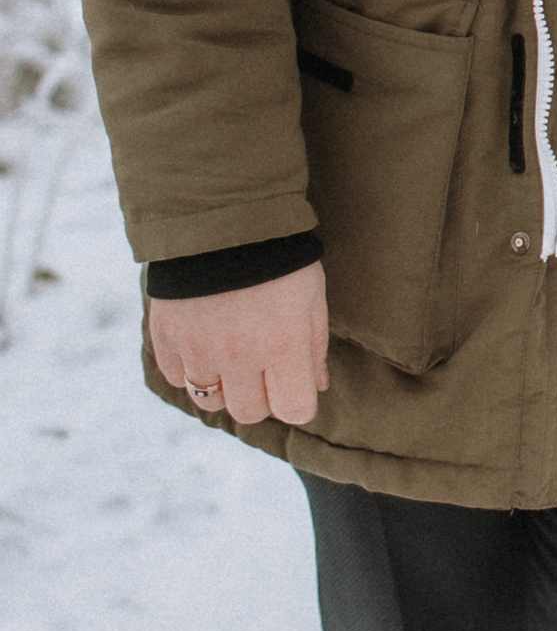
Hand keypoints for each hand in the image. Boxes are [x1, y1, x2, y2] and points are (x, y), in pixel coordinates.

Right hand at [146, 264, 329, 429]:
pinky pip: (177, 378)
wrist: (223, 218)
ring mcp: (198, 348)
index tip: (293, 386)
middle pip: (248, 413)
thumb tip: (316, 387)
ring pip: (210, 401)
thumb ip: (314, 348)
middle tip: (261, 368)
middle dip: (260, 396)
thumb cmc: (281, 258)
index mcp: (283, 345)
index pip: (293, 411)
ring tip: (230, 355)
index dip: (296, 402)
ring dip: (223, 386)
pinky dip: (190, 369)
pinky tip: (202, 342)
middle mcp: (239, 355)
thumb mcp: (312, 298)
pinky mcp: (166, 337)